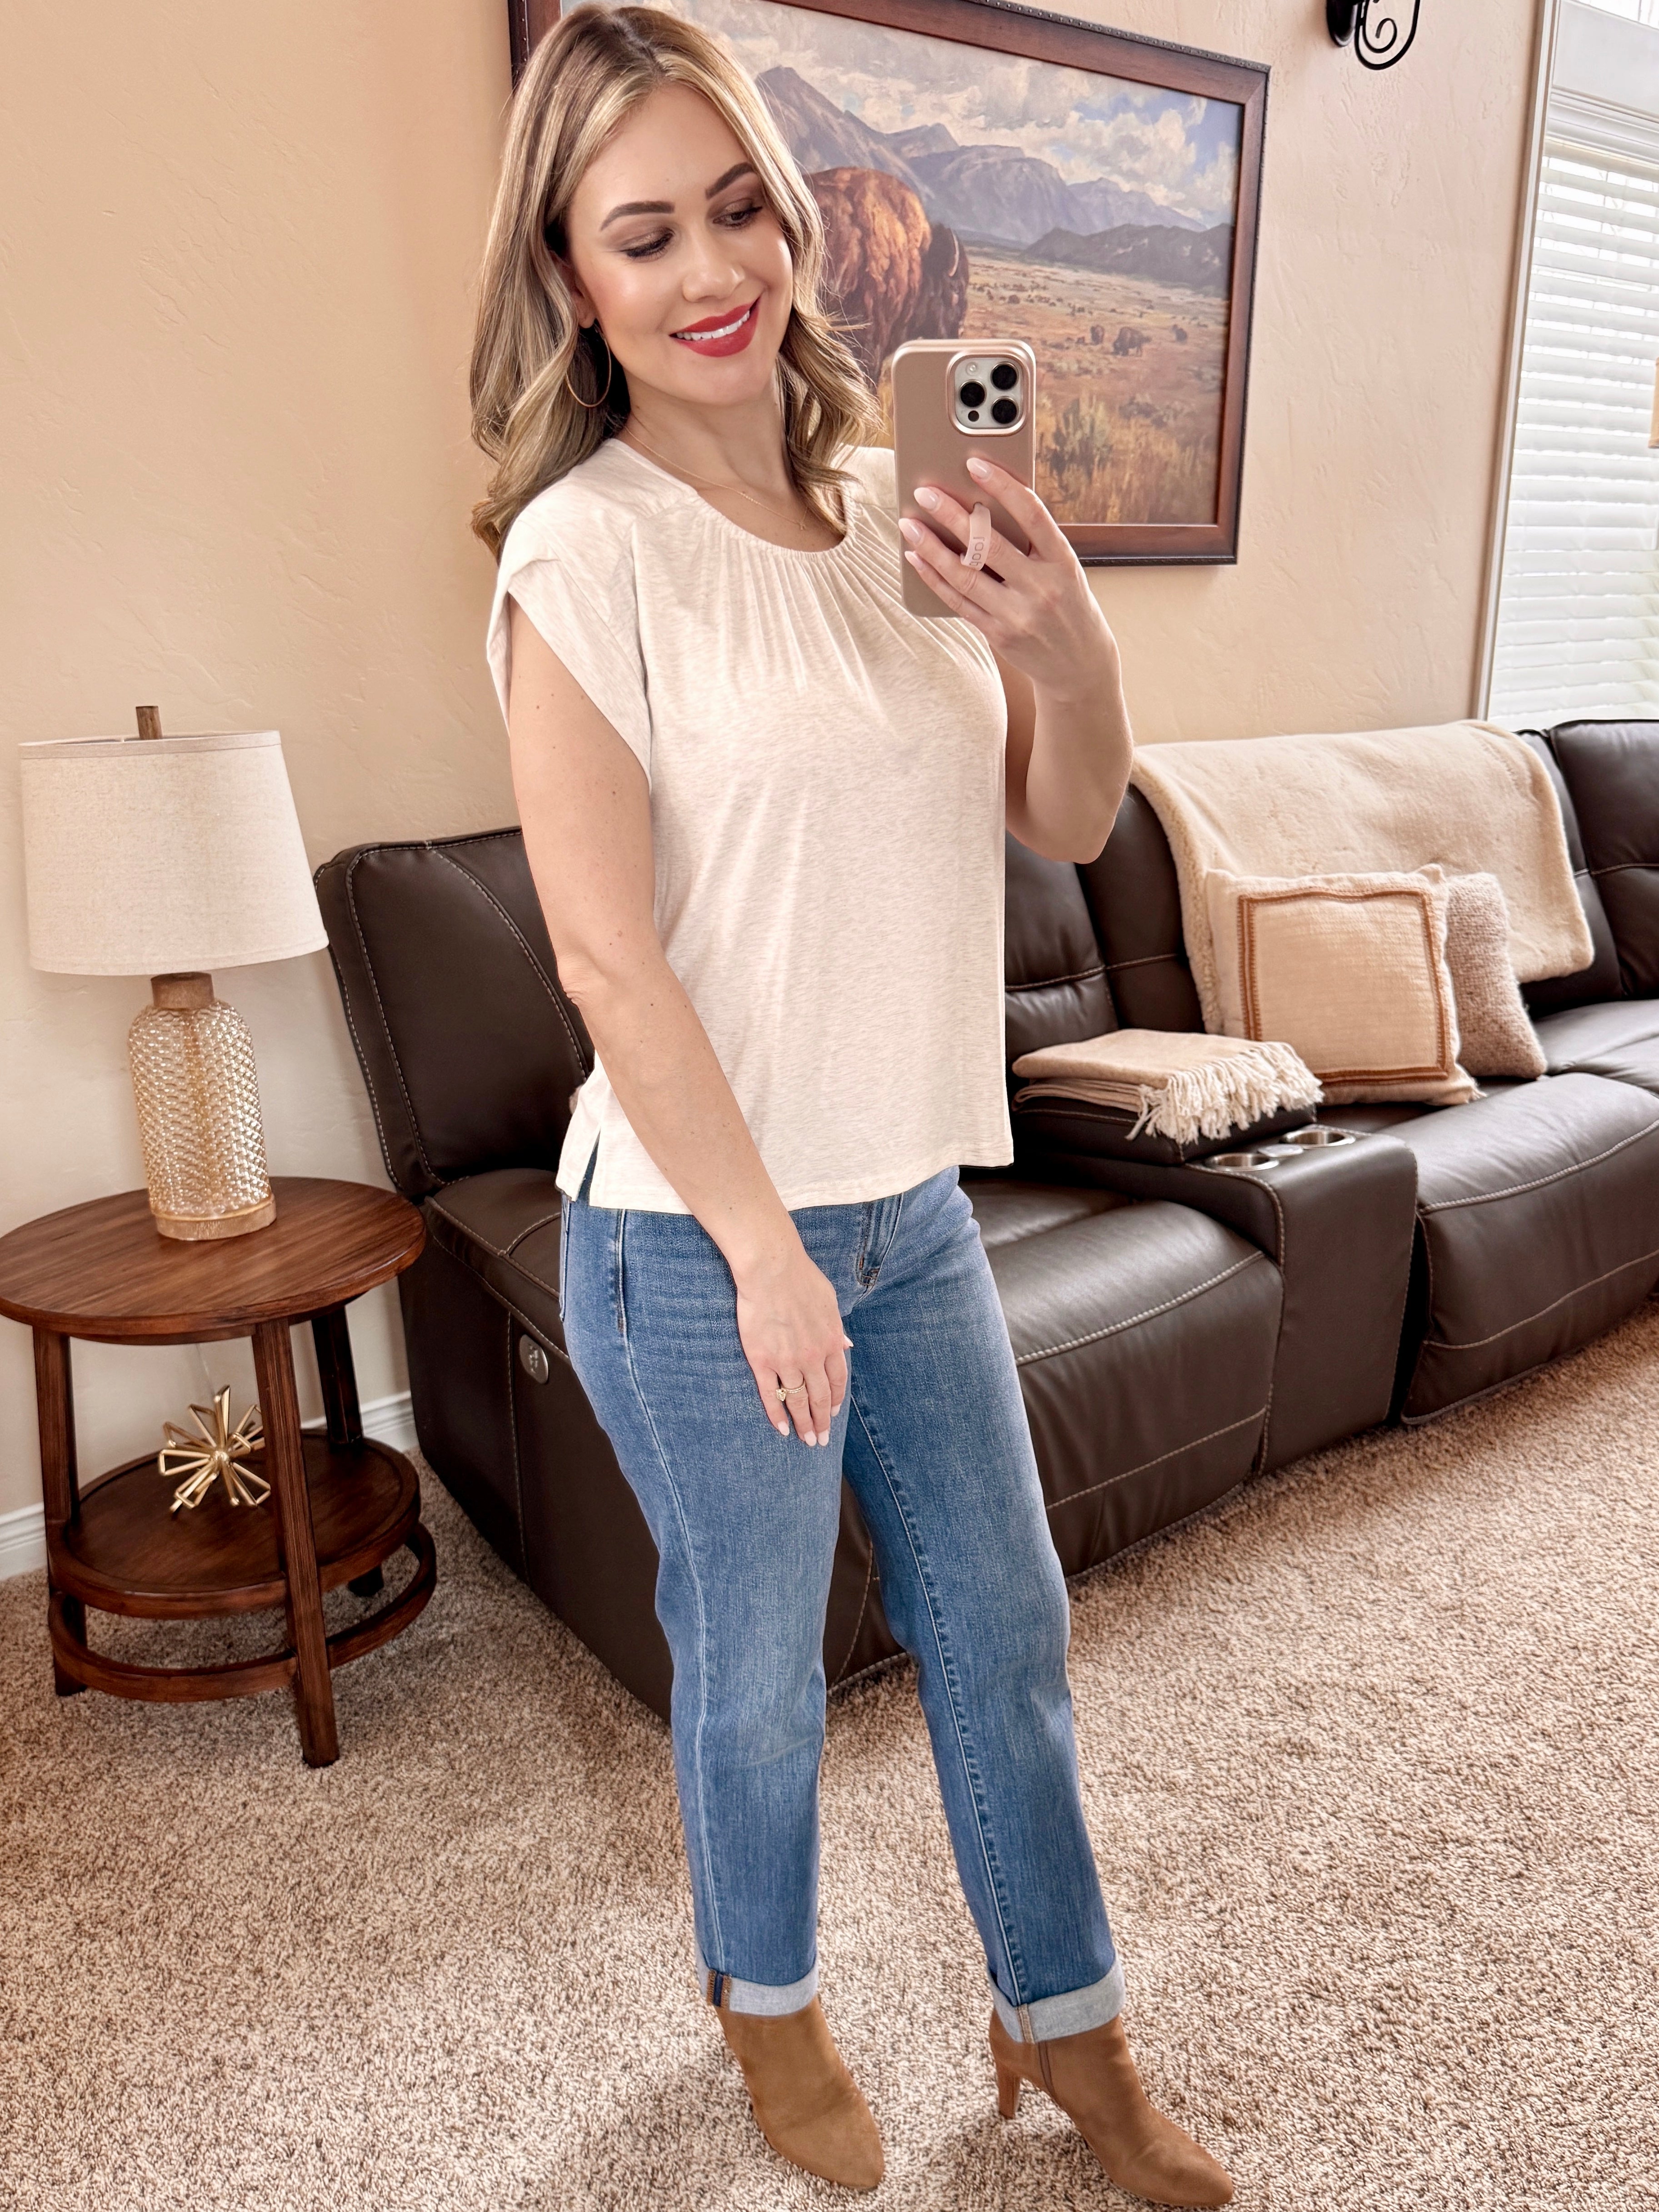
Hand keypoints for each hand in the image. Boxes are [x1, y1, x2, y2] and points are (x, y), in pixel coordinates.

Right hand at [733, 1240, 852, 1447]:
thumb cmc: (801, 1278)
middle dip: (822, 1421)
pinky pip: (771, 1394)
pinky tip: (781, 1429)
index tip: (832, 1414)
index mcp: (831, 1341)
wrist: (772, 1269)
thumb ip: (837, 1328)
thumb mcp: (829, 1301)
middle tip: (821, 1441)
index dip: (835, 1400)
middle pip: (819, 1397)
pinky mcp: (762, 1360)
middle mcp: (812, 1357)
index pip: (837, 1381)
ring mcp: (787, 1361)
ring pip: (797, 1401)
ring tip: (806, 1441)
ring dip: (803, 1424)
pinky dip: (777, 1414)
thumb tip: (846, 1346)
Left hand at [900, 456, 1118, 699]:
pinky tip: (916, 557)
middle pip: (988, 544)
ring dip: (931, 546)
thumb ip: (1033, 543)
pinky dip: (934, 577)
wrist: (1079, 664)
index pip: (1032, 514)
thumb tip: (984, 504)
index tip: (975, 464)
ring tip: (909, 523)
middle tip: (924, 492)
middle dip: (952, 514)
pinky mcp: (998, 634)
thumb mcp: (1065, 569)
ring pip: (965, 574)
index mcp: (1062, 561)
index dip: (1002, 486)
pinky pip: (958, 601)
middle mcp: (1041, 587)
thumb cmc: (1068, 604)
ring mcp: (1018, 614)